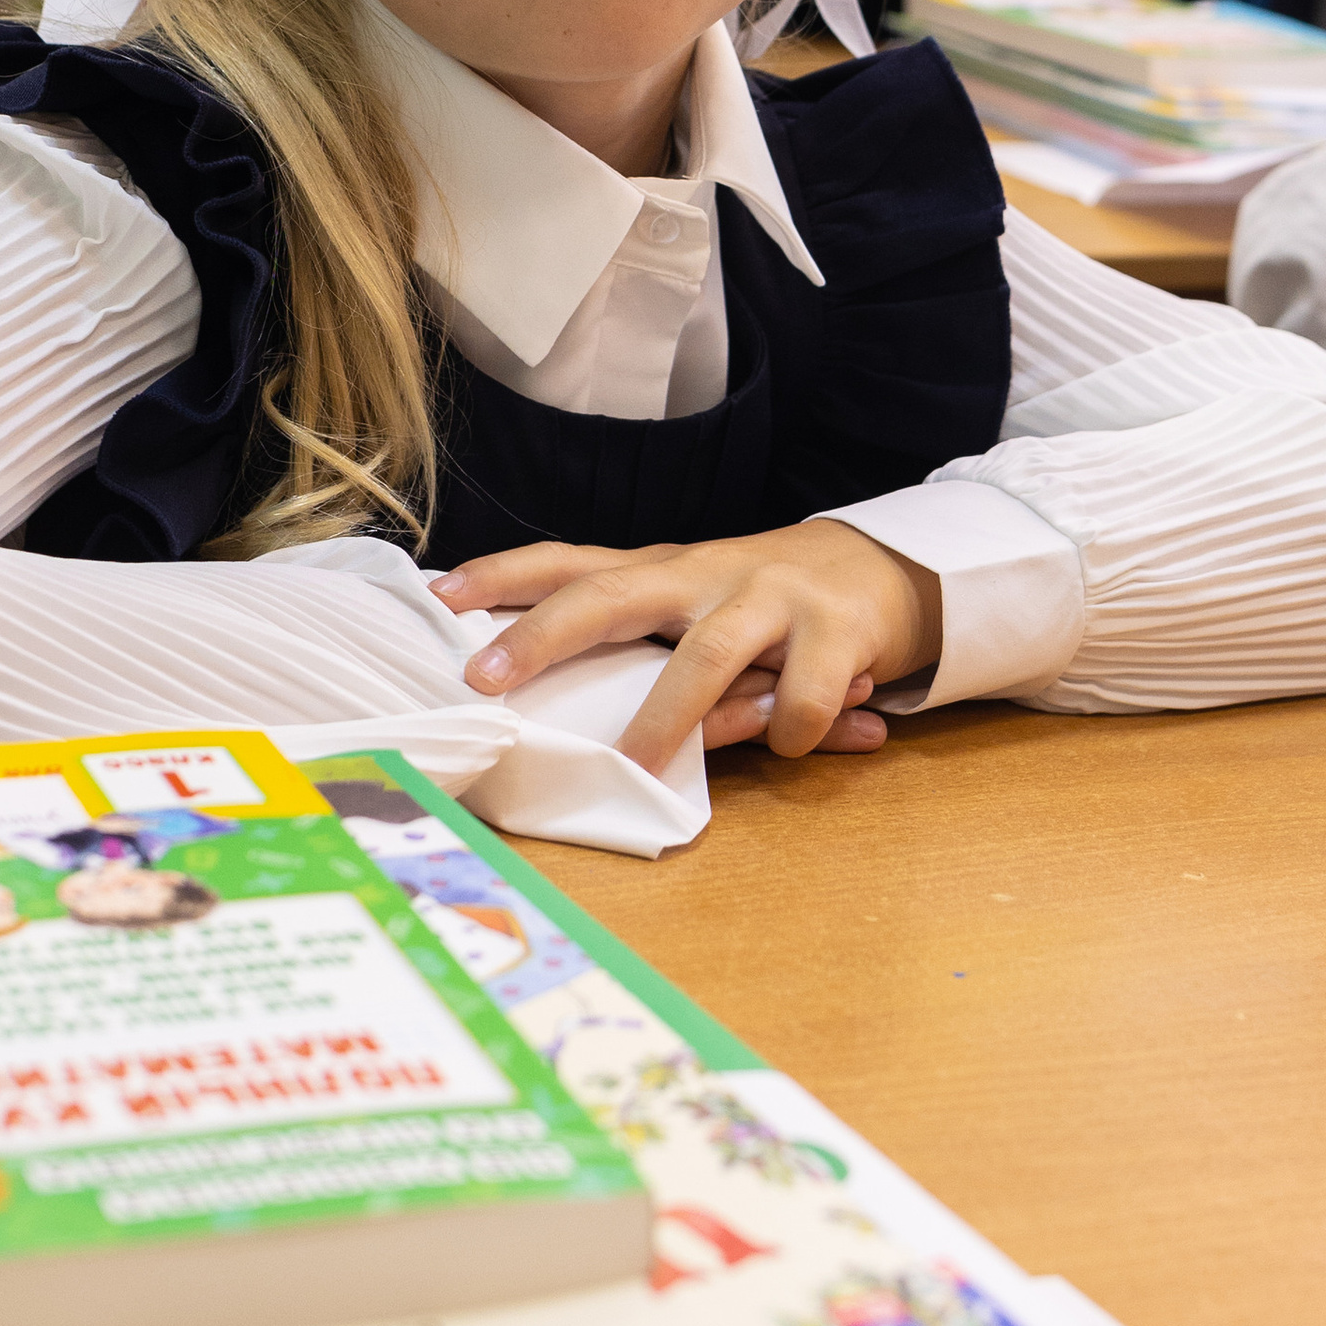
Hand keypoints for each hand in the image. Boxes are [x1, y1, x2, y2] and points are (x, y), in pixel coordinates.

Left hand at [432, 522, 940, 773]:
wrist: (884, 570)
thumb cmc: (765, 606)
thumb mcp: (697, 611)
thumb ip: (641, 647)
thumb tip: (549, 683)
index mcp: (666, 570)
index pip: (571, 561)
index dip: (505, 577)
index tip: (441, 597)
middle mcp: (709, 573)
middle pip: (614, 594)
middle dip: (546, 635)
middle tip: (487, 678)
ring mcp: (772, 598)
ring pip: (709, 655)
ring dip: (669, 715)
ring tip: (633, 764)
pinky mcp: (837, 633)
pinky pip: (801, 700)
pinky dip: (790, 732)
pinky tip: (796, 741)